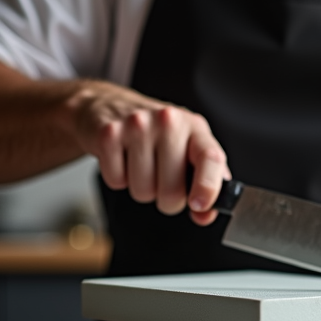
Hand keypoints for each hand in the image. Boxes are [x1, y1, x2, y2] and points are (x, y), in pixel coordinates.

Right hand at [67, 81, 229, 224]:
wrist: (110, 105)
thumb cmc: (155, 134)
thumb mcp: (187, 149)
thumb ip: (204, 181)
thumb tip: (205, 214)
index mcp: (195, 127)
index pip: (211, 158)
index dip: (207, 187)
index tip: (199, 205)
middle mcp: (169, 121)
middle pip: (172, 189)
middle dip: (167, 199)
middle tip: (162, 181)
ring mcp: (137, 126)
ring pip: (143, 190)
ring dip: (142, 189)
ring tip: (140, 166)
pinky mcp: (109, 134)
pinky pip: (117, 182)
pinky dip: (119, 180)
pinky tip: (122, 159)